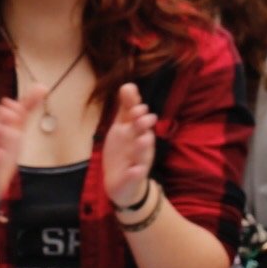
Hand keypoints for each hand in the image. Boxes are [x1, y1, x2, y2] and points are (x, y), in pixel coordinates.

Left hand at [101, 84, 158, 212]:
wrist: (123, 183)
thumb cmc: (124, 150)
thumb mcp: (122, 127)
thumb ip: (126, 108)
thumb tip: (128, 84)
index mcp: (136, 131)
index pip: (136, 117)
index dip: (136, 110)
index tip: (135, 104)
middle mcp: (140, 144)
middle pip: (142, 133)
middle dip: (142, 125)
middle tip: (142, 116)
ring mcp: (138, 161)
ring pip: (142, 153)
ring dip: (143, 146)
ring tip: (144, 139)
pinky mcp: (133, 177)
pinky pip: (136, 175)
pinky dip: (135, 172)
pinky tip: (135, 170)